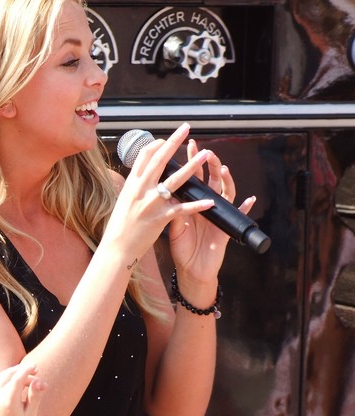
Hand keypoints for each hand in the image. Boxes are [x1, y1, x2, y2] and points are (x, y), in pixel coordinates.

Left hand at [0, 362, 46, 415]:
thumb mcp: (31, 414)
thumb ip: (35, 396)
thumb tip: (40, 381)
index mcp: (7, 401)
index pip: (17, 378)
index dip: (27, 370)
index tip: (36, 366)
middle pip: (10, 374)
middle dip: (22, 370)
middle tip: (36, 371)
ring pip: (3, 375)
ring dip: (16, 373)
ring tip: (29, 377)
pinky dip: (9, 377)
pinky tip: (20, 381)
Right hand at [105, 123, 217, 263]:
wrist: (116, 247)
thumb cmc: (120, 225)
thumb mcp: (124, 200)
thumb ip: (136, 187)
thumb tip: (144, 174)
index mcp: (132, 183)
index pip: (144, 156)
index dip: (157, 144)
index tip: (167, 138)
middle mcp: (140, 189)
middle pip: (159, 160)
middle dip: (174, 142)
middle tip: (186, 127)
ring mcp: (150, 203)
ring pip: (175, 180)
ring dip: (192, 166)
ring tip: (204, 154)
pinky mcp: (160, 218)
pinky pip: (182, 209)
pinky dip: (197, 205)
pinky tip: (210, 201)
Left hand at [167, 137, 255, 285]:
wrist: (191, 270)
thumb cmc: (181, 247)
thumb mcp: (172, 225)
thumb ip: (172, 208)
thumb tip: (165, 190)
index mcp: (192, 202)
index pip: (193, 177)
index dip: (191, 162)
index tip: (187, 145)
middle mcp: (206, 206)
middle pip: (211, 180)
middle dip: (210, 164)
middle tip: (207, 151)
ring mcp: (218, 216)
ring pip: (226, 193)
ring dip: (226, 181)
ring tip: (223, 169)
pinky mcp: (226, 229)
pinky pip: (238, 216)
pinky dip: (245, 208)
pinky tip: (250, 199)